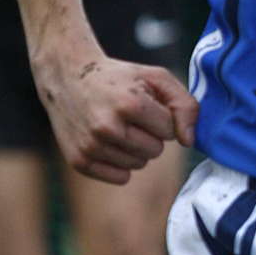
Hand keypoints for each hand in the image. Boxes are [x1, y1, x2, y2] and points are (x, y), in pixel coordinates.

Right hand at [37, 51, 198, 183]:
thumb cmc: (119, 78)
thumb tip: (189, 141)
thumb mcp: (156, 78)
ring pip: (139, 164)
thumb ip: (185, 105)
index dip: (161, 117)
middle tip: (130, 116)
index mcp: (129, 103)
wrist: (67, 76)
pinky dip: (120, 163)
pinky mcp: (80, 161)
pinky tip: (108, 142)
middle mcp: (107, 127)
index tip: (144, 104)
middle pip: (155, 151)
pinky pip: (120, 178)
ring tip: (117, 126)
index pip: (170, 131)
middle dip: (150, 134)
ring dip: (135, 148)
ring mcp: (91, 146)